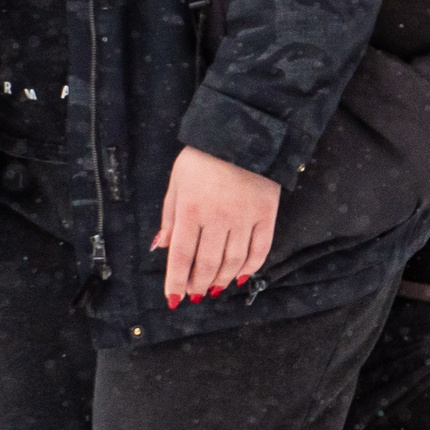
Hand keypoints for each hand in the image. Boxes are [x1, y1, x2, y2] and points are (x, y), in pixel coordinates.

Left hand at [153, 146, 279, 307]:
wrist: (242, 131)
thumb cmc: (205, 155)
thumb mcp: (177, 180)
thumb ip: (170, 216)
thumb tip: (163, 247)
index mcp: (191, 209)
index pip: (181, 255)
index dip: (176, 281)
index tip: (174, 298)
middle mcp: (218, 217)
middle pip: (207, 263)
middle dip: (198, 284)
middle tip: (195, 294)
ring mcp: (244, 217)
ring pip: (233, 261)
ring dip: (222, 279)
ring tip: (215, 288)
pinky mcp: (266, 213)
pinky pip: (260, 249)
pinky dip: (251, 267)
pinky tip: (241, 276)